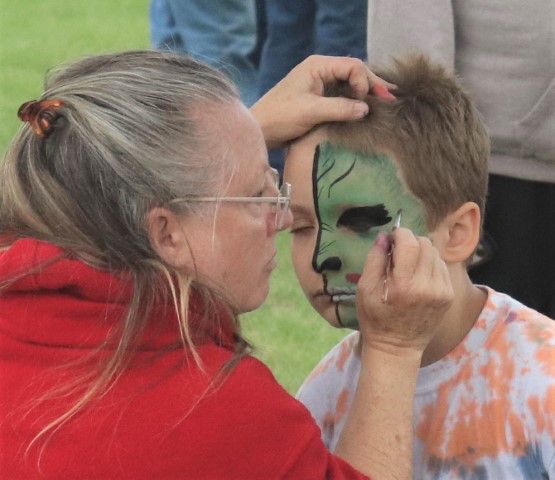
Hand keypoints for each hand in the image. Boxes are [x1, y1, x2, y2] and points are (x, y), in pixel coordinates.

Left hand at [250, 55, 394, 148]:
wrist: (260, 130)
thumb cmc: (280, 117)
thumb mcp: (311, 112)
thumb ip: (339, 108)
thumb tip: (366, 109)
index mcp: (318, 66)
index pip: (352, 66)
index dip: (364, 82)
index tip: (366, 102)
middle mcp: (320, 70)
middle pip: (354, 72)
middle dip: (372, 84)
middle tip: (392, 98)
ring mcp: (319, 83)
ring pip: (349, 83)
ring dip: (366, 92)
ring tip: (385, 101)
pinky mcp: (318, 97)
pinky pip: (342, 94)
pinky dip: (355, 100)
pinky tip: (366, 108)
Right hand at [356, 228, 453, 354]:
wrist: (397, 348)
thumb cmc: (375, 319)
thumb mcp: (364, 289)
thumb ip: (374, 259)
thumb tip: (384, 237)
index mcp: (403, 284)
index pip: (409, 242)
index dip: (399, 235)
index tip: (390, 241)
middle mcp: (427, 286)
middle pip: (425, 243)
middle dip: (410, 242)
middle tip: (398, 254)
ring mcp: (441, 291)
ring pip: (435, 253)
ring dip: (421, 253)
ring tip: (408, 267)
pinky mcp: (448, 295)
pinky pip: (441, 266)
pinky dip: (429, 265)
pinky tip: (418, 276)